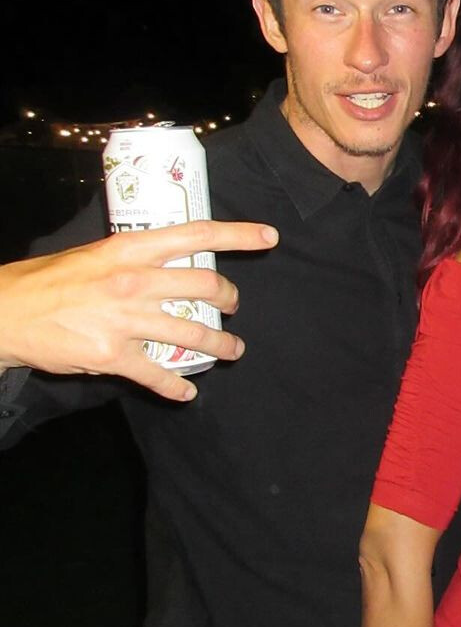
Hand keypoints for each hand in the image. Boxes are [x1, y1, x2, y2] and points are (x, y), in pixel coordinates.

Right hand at [0, 220, 277, 401]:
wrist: (4, 312)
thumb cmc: (50, 281)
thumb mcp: (95, 255)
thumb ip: (135, 258)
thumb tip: (173, 260)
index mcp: (129, 249)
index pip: (196, 234)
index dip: (238, 234)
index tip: (268, 237)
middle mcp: (133, 281)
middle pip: (207, 286)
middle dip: (230, 298)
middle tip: (233, 306)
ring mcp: (125, 320)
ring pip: (195, 333)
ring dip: (222, 345)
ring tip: (232, 350)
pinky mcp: (114, 355)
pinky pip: (159, 374)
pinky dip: (177, 387)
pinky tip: (185, 392)